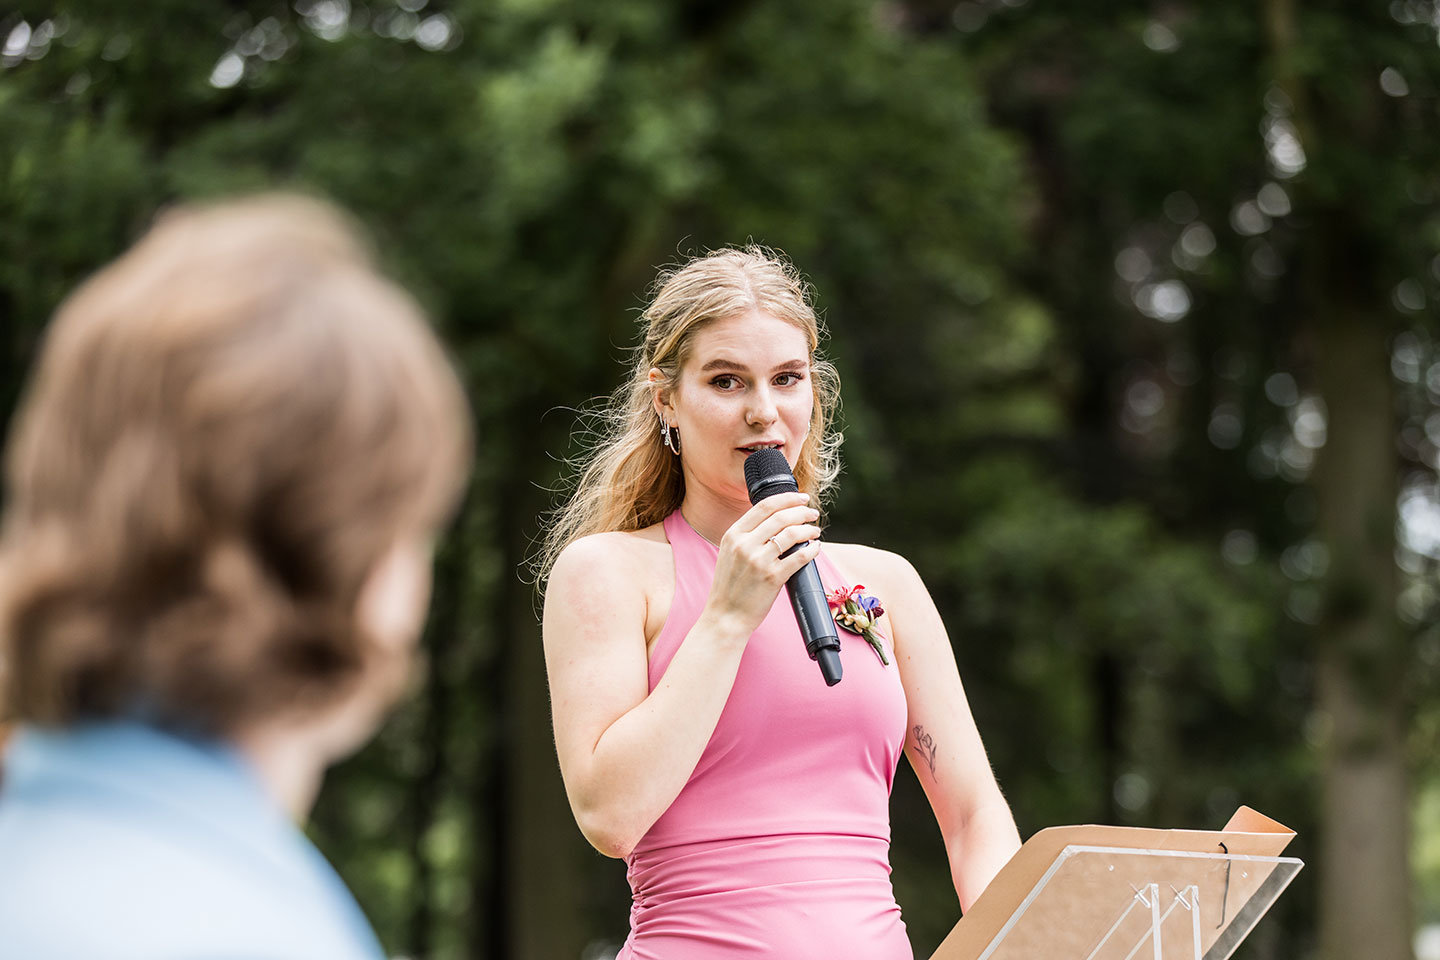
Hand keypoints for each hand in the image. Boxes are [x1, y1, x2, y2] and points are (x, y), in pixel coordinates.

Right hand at [700, 492, 821, 640]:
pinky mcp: (772, 577)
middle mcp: (744, 544)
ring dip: (808, 529)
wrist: (725, 617)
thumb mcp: (729, 553)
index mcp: (733, 534)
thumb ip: (747, 536)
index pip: (764, 506)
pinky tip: (815, 548)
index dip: (787, 498)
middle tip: (812, 513)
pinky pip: (799, 557)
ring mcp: (758, 561)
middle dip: (802, 511)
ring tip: (815, 531)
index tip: (801, 498)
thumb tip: (775, 521)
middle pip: (781, 516)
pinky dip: (812, 550)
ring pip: (792, 534)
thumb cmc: (730, 587)